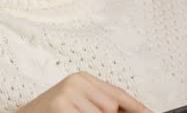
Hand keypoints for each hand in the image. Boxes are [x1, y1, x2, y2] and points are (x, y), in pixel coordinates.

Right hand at [17, 71, 152, 112]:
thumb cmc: (50, 112)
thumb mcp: (76, 103)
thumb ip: (100, 104)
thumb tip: (128, 111)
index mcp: (83, 78)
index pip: (117, 93)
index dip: (136, 107)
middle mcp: (77, 81)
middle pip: (111, 107)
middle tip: (80, 112)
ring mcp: (68, 92)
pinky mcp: (60, 104)